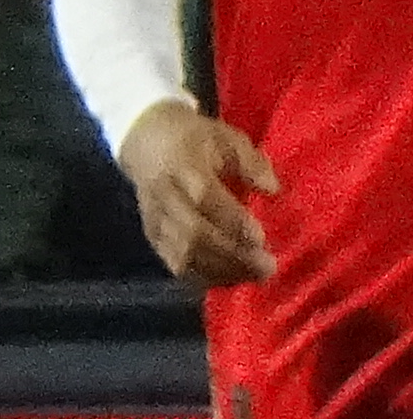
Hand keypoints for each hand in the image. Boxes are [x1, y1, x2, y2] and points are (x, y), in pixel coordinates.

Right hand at [121, 96, 280, 287]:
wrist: (144, 142)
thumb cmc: (194, 139)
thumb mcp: (227, 138)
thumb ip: (251, 163)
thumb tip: (273, 190)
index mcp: (183, 167)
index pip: (204, 199)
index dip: (232, 221)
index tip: (261, 238)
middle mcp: (165, 197)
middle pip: (193, 234)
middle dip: (231, 255)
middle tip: (267, 267)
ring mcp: (155, 220)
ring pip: (182, 254)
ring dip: (220, 270)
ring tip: (253, 276)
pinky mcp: (153, 236)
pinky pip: (174, 263)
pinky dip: (201, 277)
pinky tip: (228, 279)